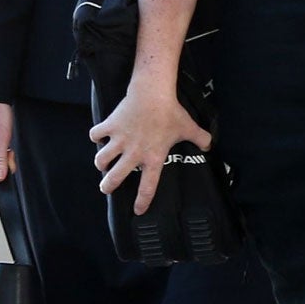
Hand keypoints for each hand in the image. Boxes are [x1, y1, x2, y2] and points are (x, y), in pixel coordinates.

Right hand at [89, 88, 209, 212]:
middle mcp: (134, 153)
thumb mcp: (189, 128)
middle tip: (106, 188)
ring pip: (101, 159)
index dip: (142, 201)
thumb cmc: (171, 112)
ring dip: (100, 163)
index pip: (148, 186)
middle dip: (108, 186)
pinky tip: (99, 137)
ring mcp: (119, 140)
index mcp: (153, 157)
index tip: (138, 210)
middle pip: (115, 178)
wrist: (153, 93)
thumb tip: (209, 146)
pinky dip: (95, 137)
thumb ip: (201, 139)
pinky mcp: (110, 126)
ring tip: (102, 164)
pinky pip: (95, 135)